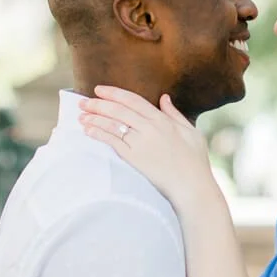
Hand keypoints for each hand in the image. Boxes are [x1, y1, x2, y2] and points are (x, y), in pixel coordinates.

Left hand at [79, 87, 215, 209]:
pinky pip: (113, 142)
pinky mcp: (135, 159)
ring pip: (113, 125)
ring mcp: (141, 144)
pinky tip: (88, 130)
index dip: (114, 93)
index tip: (100, 89)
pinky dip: (99, 134)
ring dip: (95, 118)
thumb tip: (164, 98)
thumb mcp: (191, 131)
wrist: (191, 186)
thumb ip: (175, 114)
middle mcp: (150, 129)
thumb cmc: (195, 161)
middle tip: (83, 101)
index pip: (133, 100)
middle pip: (119, 110)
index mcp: (163, 120)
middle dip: (99, 104)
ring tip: (81, 115)